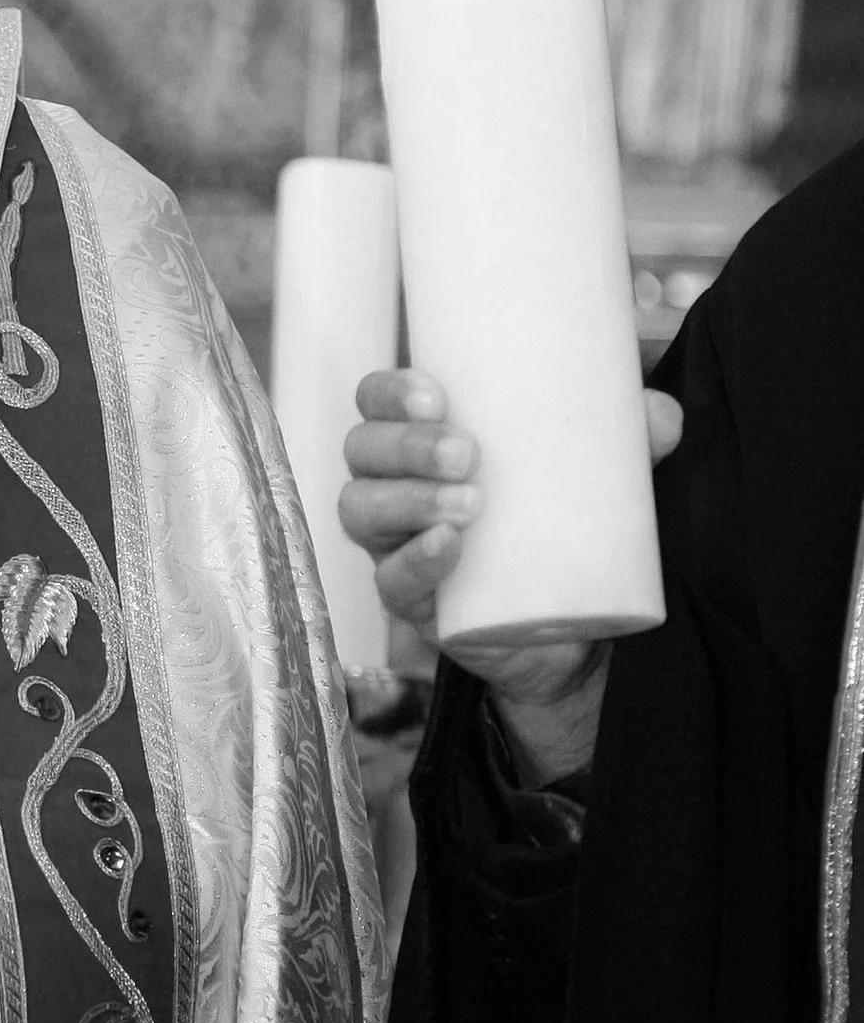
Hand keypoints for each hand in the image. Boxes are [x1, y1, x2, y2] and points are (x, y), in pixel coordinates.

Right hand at [341, 367, 681, 782]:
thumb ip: (628, 440)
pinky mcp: (413, 604)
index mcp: (419, 442)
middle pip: (363, 451)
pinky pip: (390, 581)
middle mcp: (392, 488)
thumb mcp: (593, 477)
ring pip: (362, 511)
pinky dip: (415, 561)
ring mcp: (395, 547)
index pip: (375, 402)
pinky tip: (449, 546)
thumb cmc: (558, 529)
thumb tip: (661, 413)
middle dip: (407, 445)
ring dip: (408, 499)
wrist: (569, 631)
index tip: (438, 393)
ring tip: (472, 502)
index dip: (390, 391)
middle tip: (468, 452)